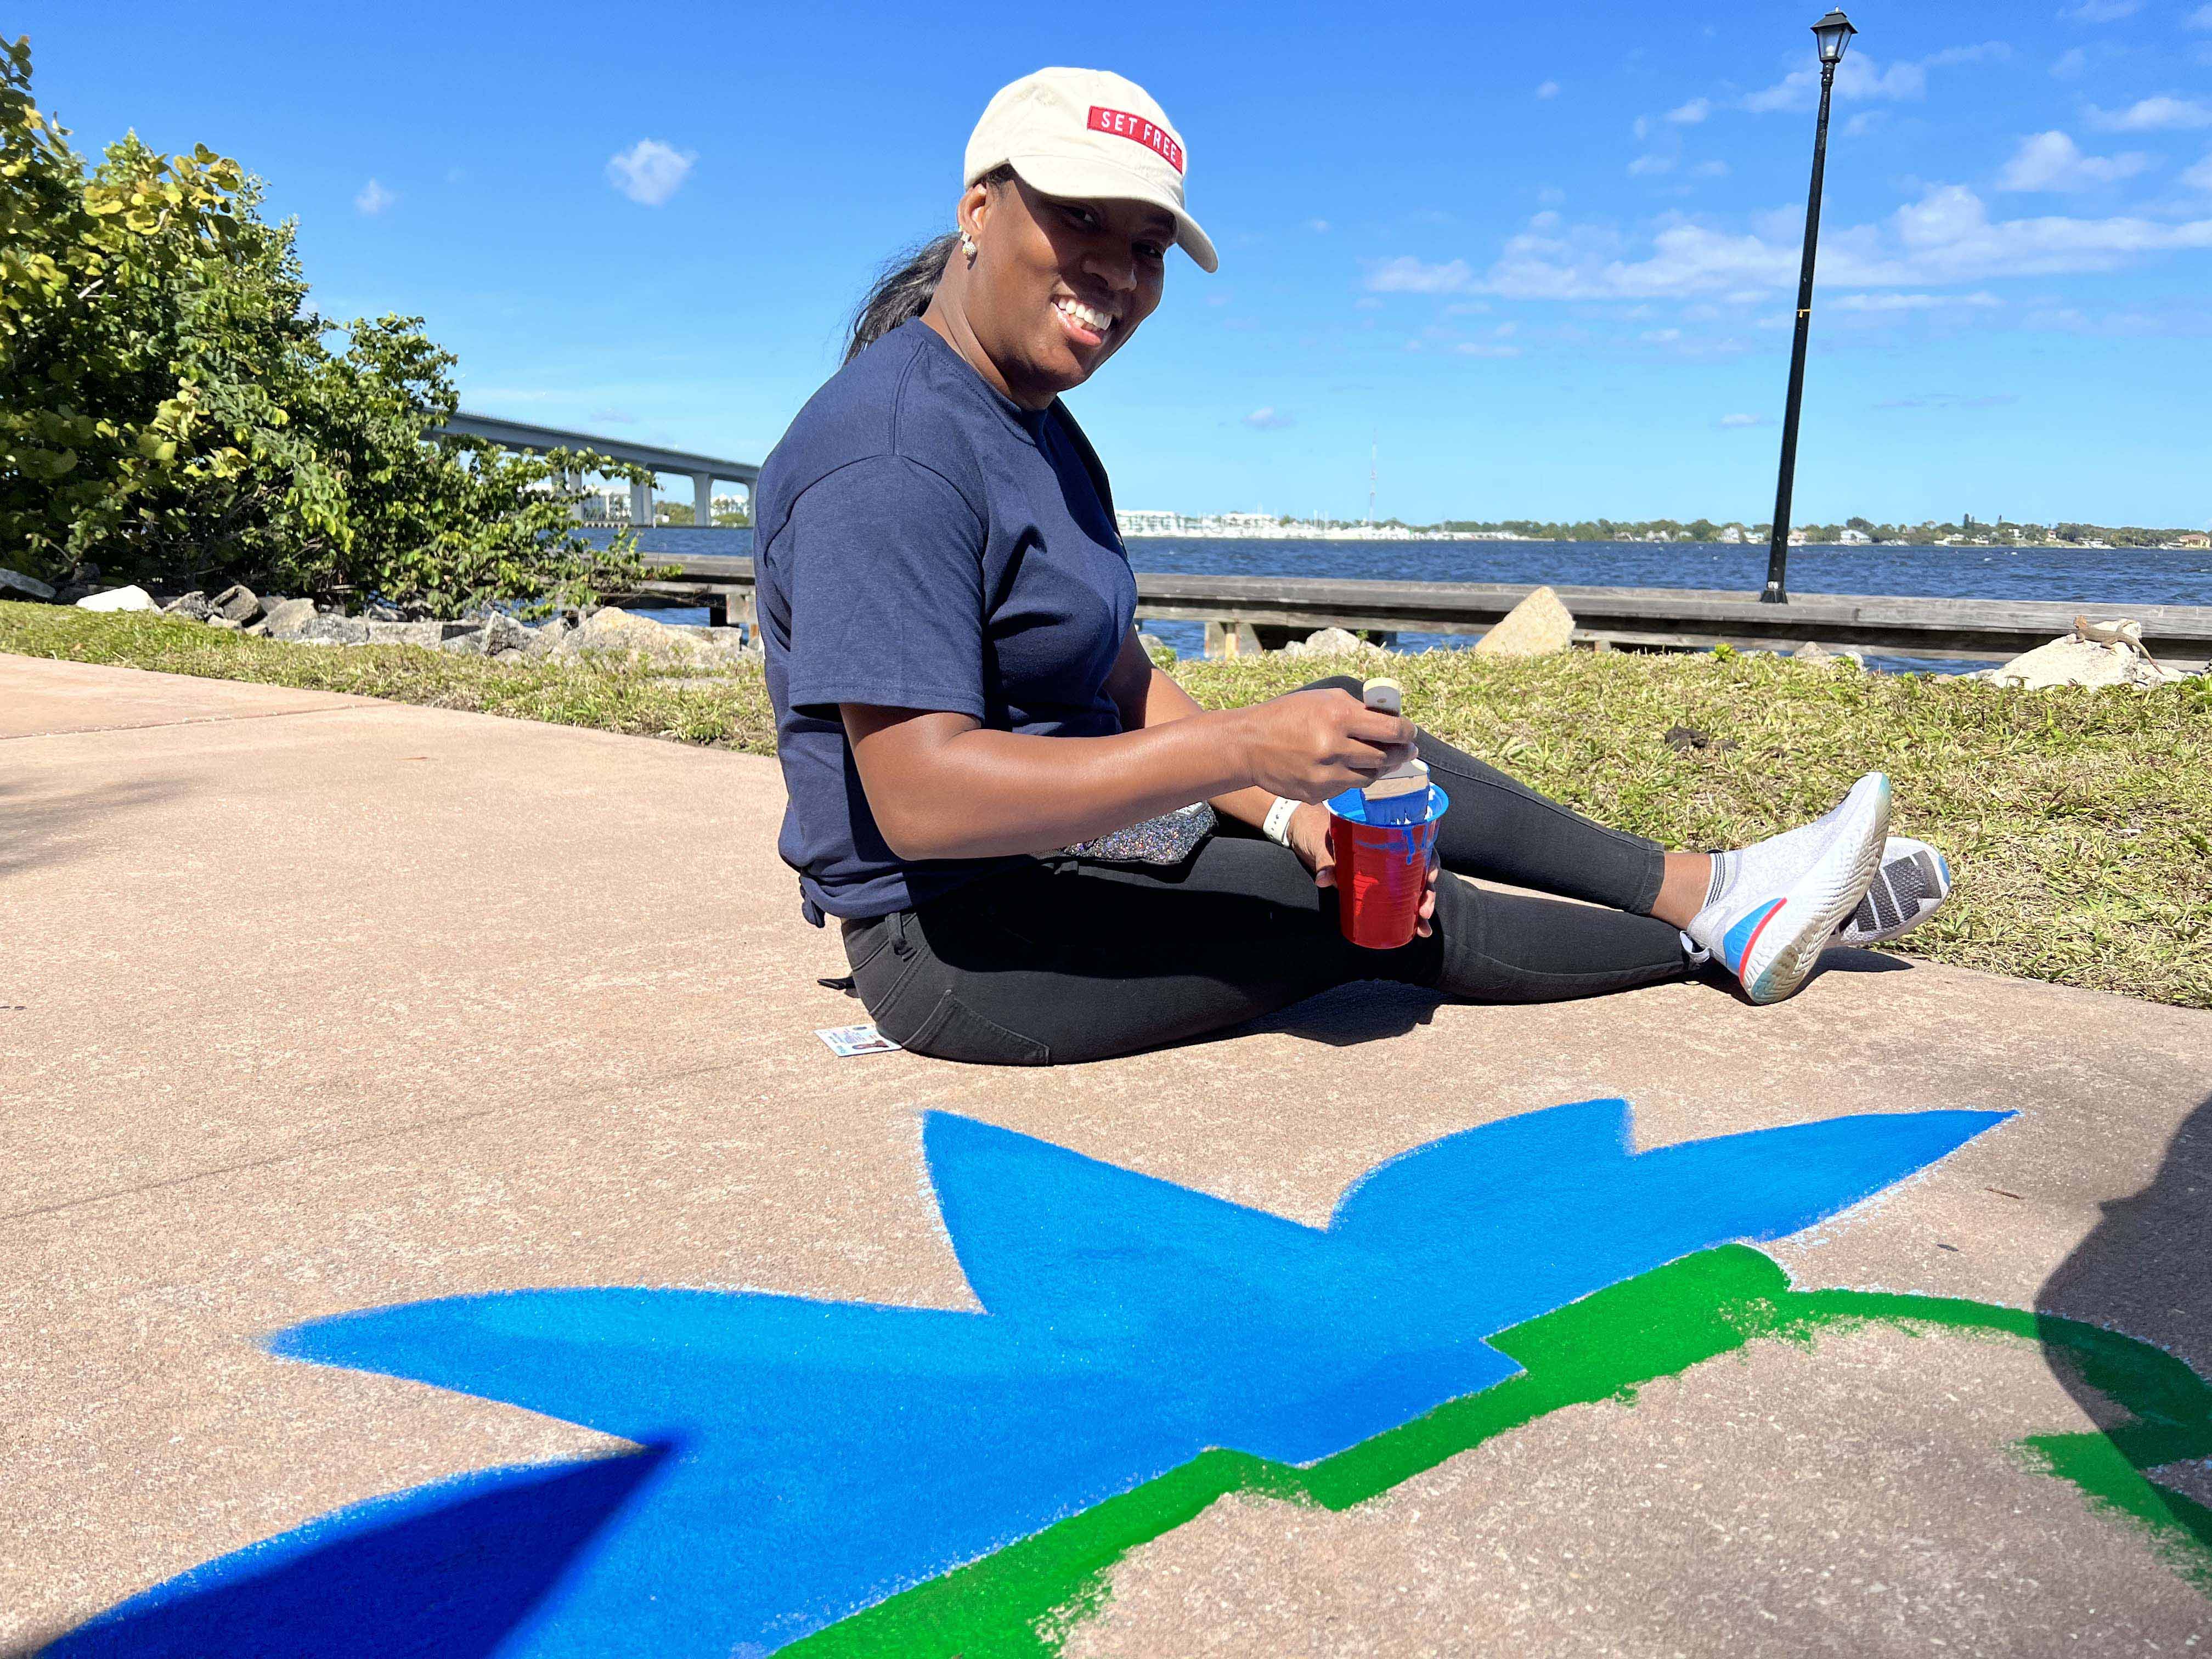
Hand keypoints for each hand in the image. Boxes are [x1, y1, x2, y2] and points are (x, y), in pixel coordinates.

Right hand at [1238, 689, 1417, 803]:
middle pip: (1384, 757)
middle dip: (1399, 753)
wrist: (1249, 744)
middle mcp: (1334, 748)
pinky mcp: (1316, 793)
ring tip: (1377, 758)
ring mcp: (1325, 775)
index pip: (1391, 729)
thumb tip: (1389, 718)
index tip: (1410, 733)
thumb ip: (1357, 708)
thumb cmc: (1286, 715)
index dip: (1407, 732)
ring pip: (1368, 776)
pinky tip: (1343, 767)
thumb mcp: (1322, 700)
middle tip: (1405, 750)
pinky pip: (1346, 787)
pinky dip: (1350, 777)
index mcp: (1338, 717)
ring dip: (1377, 767)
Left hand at [1291, 803, 1439, 939]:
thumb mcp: (1324, 844)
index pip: (1419, 846)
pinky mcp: (1374, 886)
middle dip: (1428, 894)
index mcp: (1387, 835)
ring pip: (1412, 889)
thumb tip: (1323, 879)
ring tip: (1422, 929)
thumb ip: (1327, 860)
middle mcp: (1391, 854)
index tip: (1430, 877)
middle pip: (1420, 872)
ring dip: (1421, 910)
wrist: (1305, 832)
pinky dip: (1407, 916)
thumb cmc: (1319, 831)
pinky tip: (1414, 931)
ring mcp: (1384, 871)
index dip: (1430, 862)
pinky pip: (1395, 899)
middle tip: (1424, 911)